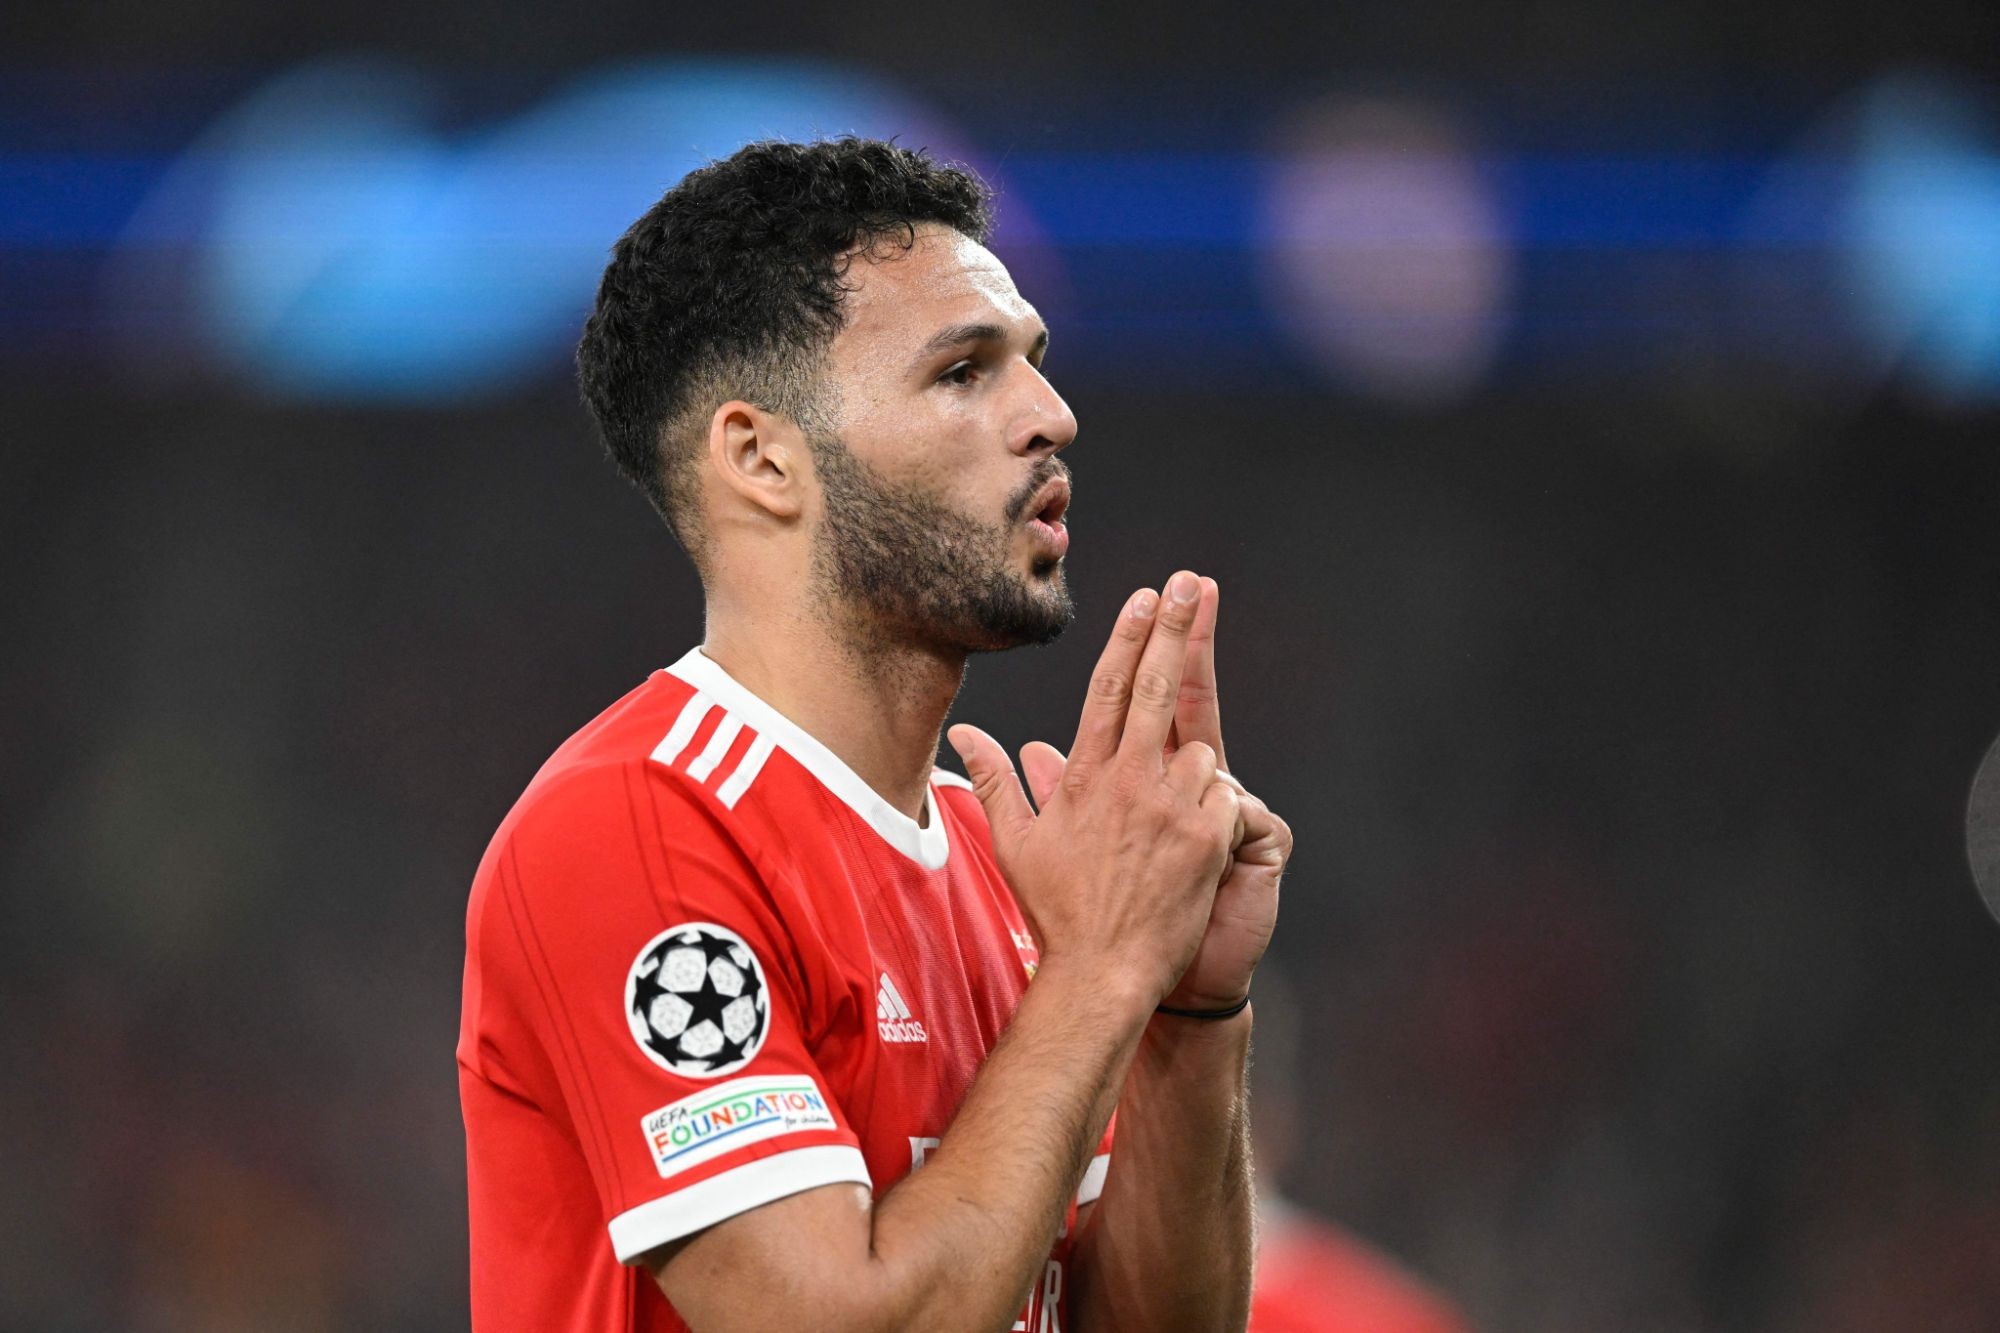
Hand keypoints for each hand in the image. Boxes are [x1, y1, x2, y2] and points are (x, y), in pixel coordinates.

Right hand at [1017, 579, 1289, 1013]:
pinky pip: (1223, 794)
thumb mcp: (1015, 843)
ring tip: (1170, 811)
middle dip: (1176, 628)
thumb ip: (997, 779)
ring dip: (1193, 766)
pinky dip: (1216, 804)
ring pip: (1199, 751)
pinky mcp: (1207, 837)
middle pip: (1157, 687)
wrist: (1103, 972)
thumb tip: (966, 734)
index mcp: (1084, 776)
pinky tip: (1197, 834)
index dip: (1129, 638)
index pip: (1109, 688)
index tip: (1146, 598)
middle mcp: (1128, 781)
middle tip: (1193, 583)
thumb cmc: (1057, 911)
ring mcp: (1171, 807)